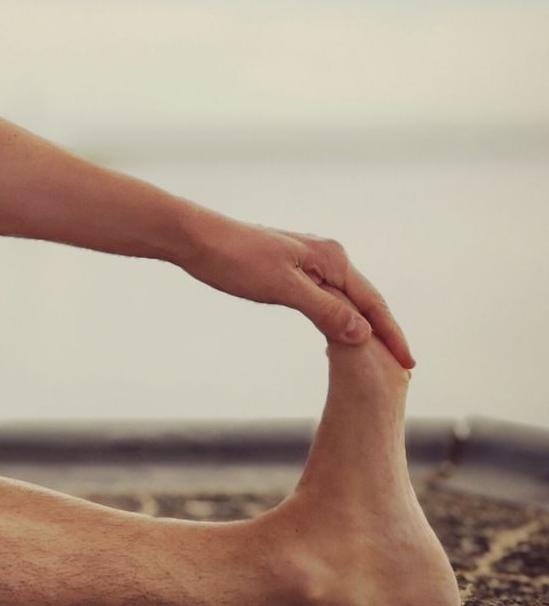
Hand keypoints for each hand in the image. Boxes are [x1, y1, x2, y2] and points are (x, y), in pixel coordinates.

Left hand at [178, 215, 413, 368]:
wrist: (195, 238)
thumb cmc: (235, 260)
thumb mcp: (282, 288)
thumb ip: (324, 309)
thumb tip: (363, 333)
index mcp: (332, 258)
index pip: (372, 303)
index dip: (391, 334)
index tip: (409, 363)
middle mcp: (327, 256)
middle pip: (365, 300)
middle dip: (384, 332)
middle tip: (403, 367)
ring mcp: (309, 261)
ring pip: (345, 299)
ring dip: (363, 326)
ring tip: (380, 355)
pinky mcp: (291, 268)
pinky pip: (326, 296)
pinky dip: (339, 317)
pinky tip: (341, 333)